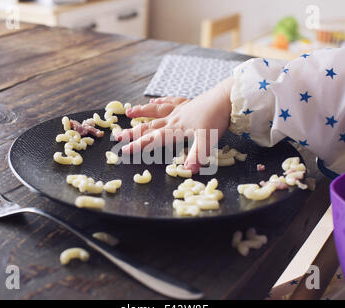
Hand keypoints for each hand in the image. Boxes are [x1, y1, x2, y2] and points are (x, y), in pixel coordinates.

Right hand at [116, 77, 233, 172]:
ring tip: (129, 112)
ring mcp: (180, 109)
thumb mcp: (207, 141)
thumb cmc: (217, 119)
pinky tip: (155, 99)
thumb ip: (196, 156)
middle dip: (133, 132)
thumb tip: (188, 172)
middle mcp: (174, 119)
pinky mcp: (188, 102)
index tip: (123, 150)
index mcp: (176, 130)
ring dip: (142, 112)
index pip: (153, 140)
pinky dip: (161, 101)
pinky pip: (171, 101)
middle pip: (149, 126)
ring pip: (156, 111)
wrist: (227, 98)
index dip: (138, 146)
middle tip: (118, 135)